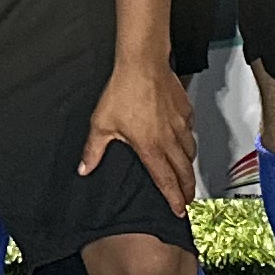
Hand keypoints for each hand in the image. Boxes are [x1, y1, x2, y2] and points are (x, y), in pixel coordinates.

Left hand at [81, 53, 196, 212]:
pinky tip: (184, 140)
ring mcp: (180, 125)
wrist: (143, 64)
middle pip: (184, 171)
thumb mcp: (102, 124)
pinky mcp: (185, 111)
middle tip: (188, 199)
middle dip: (187, 189)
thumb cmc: (124, 91)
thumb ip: (94, 150)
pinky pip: (191, 132)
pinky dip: (189, 141)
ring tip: (186, 173)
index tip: (179, 210)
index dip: (174, 199)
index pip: (166, 181)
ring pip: (190, 152)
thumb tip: (84, 168)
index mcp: (151, 148)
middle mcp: (170, 140)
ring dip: (189, 166)